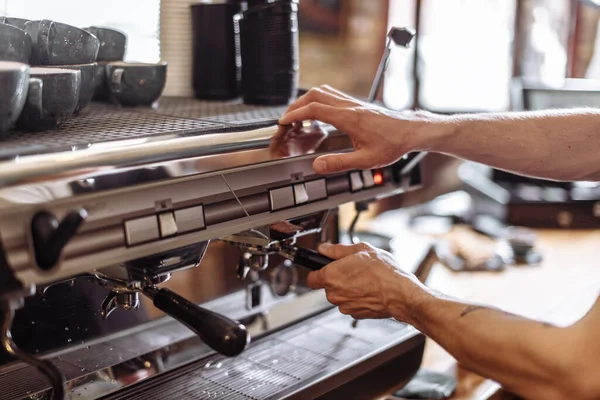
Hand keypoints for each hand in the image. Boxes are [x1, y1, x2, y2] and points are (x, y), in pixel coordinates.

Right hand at [279, 85, 447, 173]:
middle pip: (314, 95)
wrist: (410, 131)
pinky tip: (318, 113)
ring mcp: (353, 103)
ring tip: (298, 115)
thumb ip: (339, 163)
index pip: (314, 109)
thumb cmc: (393, 144)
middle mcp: (349, 106)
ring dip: (307, 100)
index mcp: (349, 118)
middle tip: (287, 119)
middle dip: (296, 105)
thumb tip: (318, 166)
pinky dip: (318, 101)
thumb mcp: (366, 160)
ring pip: (323, 92)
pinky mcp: (356, 104)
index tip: (283, 122)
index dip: (295, 115)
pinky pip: (332, 95)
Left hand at [307, 242, 427, 321]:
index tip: (321, 268)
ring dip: (348, 288)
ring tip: (365, 279)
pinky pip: (351, 303)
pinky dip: (357, 297)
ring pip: (340, 295)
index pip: (310, 278)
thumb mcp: (361, 250)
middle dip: (337, 278)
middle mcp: (334, 293)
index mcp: (331, 276)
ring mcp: (344, 306)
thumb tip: (324, 248)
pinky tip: (369, 289)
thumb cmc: (384, 272)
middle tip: (353, 269)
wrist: (401, 294)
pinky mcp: (355, 314)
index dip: (316, 271)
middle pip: (327, 286)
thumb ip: (337, 249)